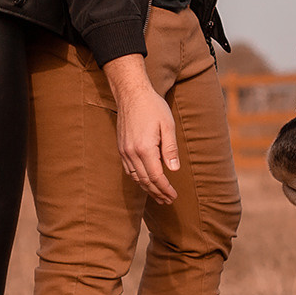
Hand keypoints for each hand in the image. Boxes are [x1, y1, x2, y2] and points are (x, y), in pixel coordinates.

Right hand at [103, 55, 177, 202]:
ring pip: (136, 177)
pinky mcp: (121, 147)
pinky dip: (138, 179)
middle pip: (145, 180)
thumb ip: (170, 149)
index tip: (173, 196)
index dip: (165, 188)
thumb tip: (174, 170)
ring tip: (159, 195)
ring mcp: (124, 150)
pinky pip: (129, 169)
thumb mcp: (167, 126)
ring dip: (147, 188)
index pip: (156, 176)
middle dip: (157, 192)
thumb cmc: (153, 107)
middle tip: (168, 200)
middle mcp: (132, 152)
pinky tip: (145, 182)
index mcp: (145, 148)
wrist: (131, 94)